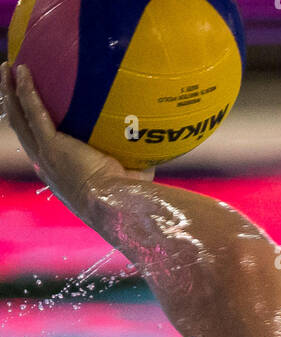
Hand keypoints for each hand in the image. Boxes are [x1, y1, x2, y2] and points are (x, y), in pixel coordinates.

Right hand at [0, 61, 153, 227]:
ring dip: (11, 92)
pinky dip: (26, 90)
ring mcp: (45, 156)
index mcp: (59, 176)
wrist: (114, 207)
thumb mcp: (126, 180)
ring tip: (7, 69)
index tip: (28, 113)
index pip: (39, 150)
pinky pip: (33, 111)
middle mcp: (46, 167)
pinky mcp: (50, 146)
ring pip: (19, 118)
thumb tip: (151, 156)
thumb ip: (133, 167)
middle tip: (9, 81)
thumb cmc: (125, 201)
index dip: (31, 131)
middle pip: (22, 130)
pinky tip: (24, 70)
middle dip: (13, 105)